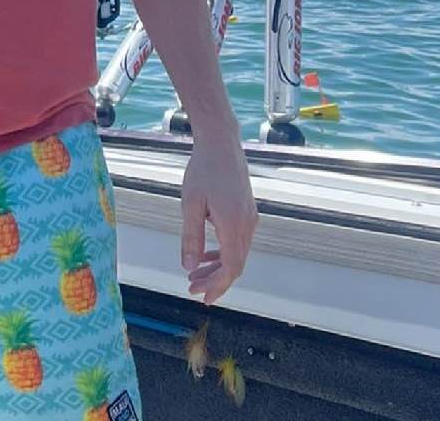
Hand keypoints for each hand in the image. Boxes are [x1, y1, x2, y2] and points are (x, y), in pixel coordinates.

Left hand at [180, 128, 257, 303]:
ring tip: (196, 274)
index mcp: (234, 225)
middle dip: (215, 280)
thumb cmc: (203, 170)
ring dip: (218, 266)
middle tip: (193, 289)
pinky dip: (223, 251)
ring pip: (237, 253)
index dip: (217, 286)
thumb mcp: (190, 205)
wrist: (221, 143)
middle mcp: (247, 225)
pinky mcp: (247, 211)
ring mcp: (250, 217)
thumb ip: (191, 238)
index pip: (231, 268)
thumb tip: (189, 267)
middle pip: (235, 264)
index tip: (201, 296)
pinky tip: (207, 254)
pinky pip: (238, 240)